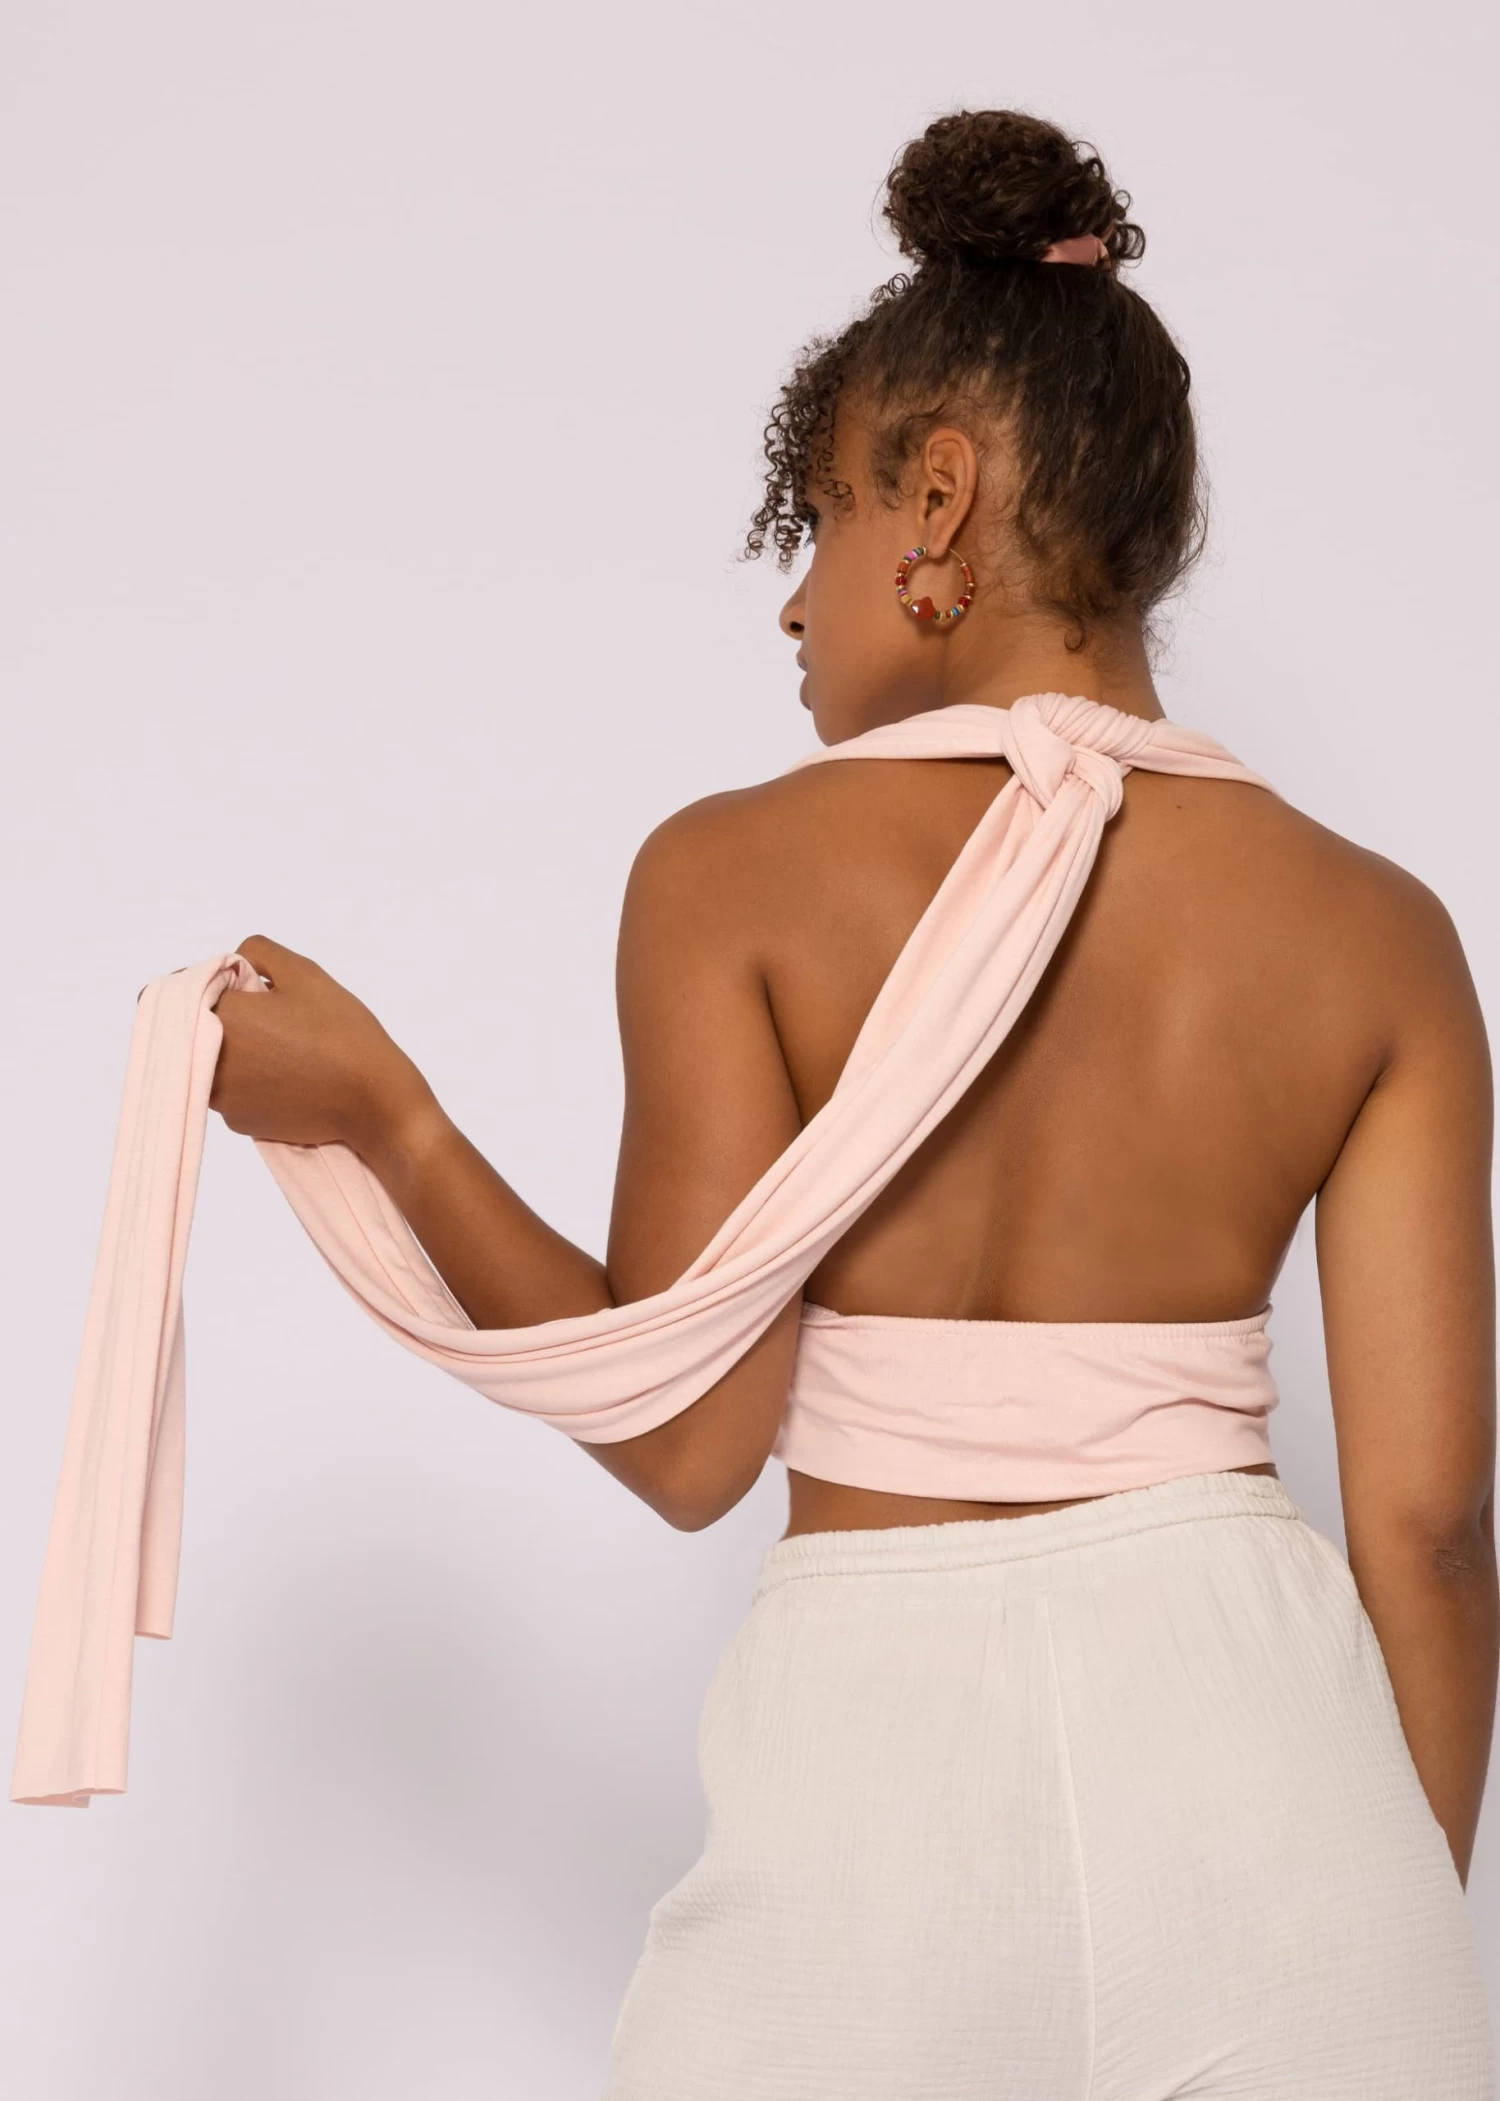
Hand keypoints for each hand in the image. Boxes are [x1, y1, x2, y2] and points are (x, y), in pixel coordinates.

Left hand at [210, 935, 436, 1157]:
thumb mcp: (304, 973)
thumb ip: (257, 952)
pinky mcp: (240, 1122)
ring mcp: (222, 1098)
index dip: (217, 984)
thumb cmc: (341, 1032)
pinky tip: (288, 1077)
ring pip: (213, 1062)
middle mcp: (207, 1061)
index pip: (186, 989)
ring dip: (235, 1051)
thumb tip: (233, 966)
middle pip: (197, 1028)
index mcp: (221, 1016)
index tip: (246, 988)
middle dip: (226, 1018)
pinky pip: (233, 1092)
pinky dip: (250, 1082)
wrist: (372, 1101)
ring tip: (284, 1050)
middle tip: (272, 1018)